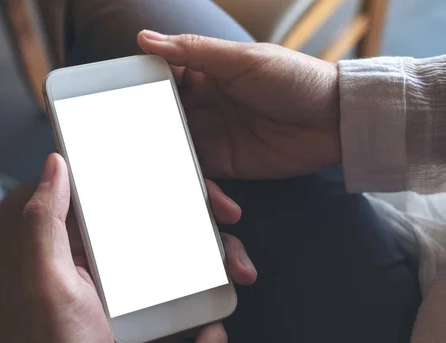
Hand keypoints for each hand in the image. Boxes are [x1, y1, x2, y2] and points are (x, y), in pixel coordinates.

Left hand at [0, 154, 256, 342]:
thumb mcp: (46, 286)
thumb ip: (43, 222)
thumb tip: (55, 162)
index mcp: (60, 249)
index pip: (102, 192)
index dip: (139, 174)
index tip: (176, 169)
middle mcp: (93, 266)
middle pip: (152, 220)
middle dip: (196, 217)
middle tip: (226, 215)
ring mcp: (127, 297)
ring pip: (182, 261)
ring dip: (217, 268)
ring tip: (238, 277)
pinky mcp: (152, 327)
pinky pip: (190, 311)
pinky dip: (207, 329)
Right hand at [138, 31, 340, 179]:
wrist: (334, 121)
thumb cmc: (293, 79)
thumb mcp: (243, 60)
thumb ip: (194, 51)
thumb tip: (145, 38)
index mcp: (202, 74)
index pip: (159, 80)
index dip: (137, 92)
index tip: (113, 107)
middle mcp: (201, 106)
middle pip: (160, 120)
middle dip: (143, 136)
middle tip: (120, 155)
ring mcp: (210, 136)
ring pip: (174, 152)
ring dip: (164, 167)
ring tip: (151, 185)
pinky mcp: (225, 164)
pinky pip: (200, 177)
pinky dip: (199, 190)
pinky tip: (206, 199)